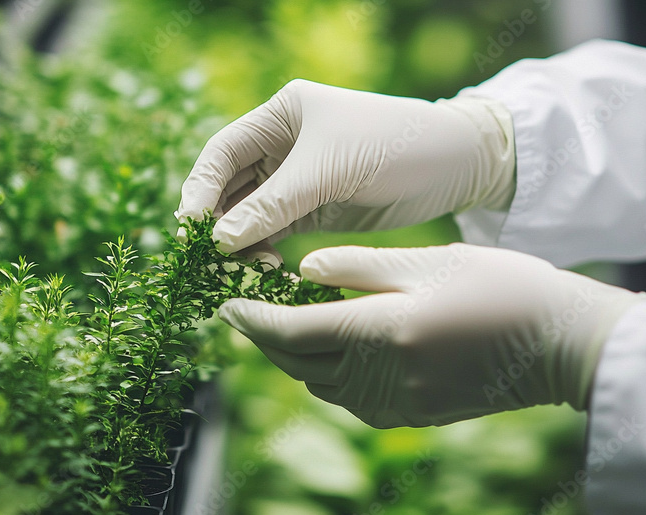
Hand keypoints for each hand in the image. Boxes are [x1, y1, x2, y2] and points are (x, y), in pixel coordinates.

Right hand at [176, 79, 515, 263]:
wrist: (455, 165)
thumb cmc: (392, 146)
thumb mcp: (327, 171)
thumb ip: (272, 205)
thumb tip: (220, 241)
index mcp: (281, 114)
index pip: (223, 152)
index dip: (201, 189)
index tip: (191, 228)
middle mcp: (283, 145)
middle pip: (231, 186)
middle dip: (217, 222)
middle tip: (207, 259)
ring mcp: (299, 179)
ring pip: (251, 213)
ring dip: (240, 242)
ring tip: (238, 270)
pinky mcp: (317, 210)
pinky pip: (276, 231)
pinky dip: (263, 250)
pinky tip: (262, 270)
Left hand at [217, 244, 645, 427]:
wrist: (560, 344)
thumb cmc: (501, 288)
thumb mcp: (426, 260)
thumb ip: (357, 267)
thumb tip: (303, 271)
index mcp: (379, 331)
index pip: (292, 330)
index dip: (252, 318)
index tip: (226, 304)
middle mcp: (379, 377)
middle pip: (297, 363)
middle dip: (264, 338)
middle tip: (246, 311)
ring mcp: (396, 404)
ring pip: (320, 384)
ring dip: (295, 357)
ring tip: (287, 323)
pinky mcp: (413, 415)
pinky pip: (350, 399)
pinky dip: (329, 374)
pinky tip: (334, 350)